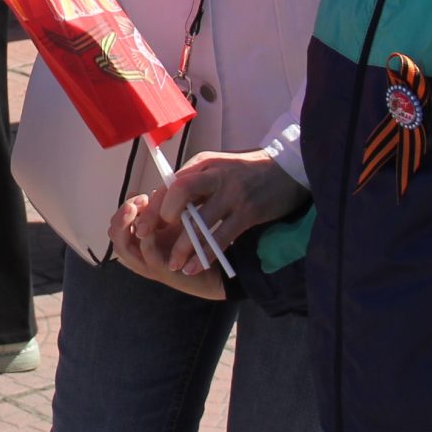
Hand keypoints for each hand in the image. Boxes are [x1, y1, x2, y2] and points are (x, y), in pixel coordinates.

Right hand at [107, 190, 230, 300]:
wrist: (210, 270)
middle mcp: (137, 254)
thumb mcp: (172, 223)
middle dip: (120, 215)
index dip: (124, 209)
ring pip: (122, 247)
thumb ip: (159, 211)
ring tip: (135, 208)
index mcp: (137, 242)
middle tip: (136, 203)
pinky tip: (153, 225)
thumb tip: (148, 194)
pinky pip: (147, 252)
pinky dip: (147, 237)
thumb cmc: (189, 245)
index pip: (117, 224)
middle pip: (114, 234)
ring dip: (125, 225)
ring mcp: (147, 264)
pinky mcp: (163, 270)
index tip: (140, 197)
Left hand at [119, 147, 305, 278]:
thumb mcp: (217, 168)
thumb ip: (194, 184)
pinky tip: (195, 267)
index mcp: (203, 164)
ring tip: (173, 265)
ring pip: (201, 221)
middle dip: (160, 219)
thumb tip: (165, 205)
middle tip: (148, 241)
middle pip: (180, 194)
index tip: (142, 227)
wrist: (288, 170)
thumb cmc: (246, 172)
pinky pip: (222, 237)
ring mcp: (233, 194)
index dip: (154, 207)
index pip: (171, 184)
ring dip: (183, 246)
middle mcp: (216, 176)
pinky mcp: (248, 212)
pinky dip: (206, 254)